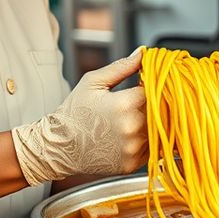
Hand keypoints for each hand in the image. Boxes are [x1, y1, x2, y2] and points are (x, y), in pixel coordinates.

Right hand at [11, 49, 147, 185]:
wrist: (58, 147)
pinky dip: (146, 140)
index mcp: (125, 104)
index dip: (150, 84)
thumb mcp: (93, 82)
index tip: (141, 84)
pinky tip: (128, 135)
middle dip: (153, 103)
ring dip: (151, 122)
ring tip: (129, 119)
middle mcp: (132, 128)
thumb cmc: (74, 113)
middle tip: (135, 103)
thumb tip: (143, 53)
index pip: (155, 89)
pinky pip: (152, 148)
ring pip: (158, 129)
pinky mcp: (132, 164)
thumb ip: (121, 67)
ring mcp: (133, 148)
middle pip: (160, 110)